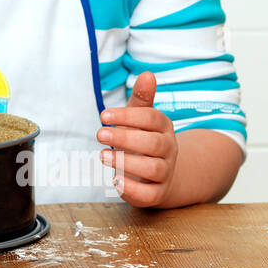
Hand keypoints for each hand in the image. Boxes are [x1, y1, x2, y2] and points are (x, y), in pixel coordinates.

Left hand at [96, 71, 177, 207]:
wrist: (159, 174)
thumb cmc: (143, 139)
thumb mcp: (140, 118)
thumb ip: (142, 99)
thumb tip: (147, 74)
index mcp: (164, 127)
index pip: (151, 118)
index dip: (127, 116)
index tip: (103, 115)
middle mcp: (168, 149)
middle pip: (153, 143)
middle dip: (125, 138)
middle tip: (99, 134)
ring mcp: (165, 172)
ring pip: (153, 168)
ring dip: (126, 162)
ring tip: (102, 155)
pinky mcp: (157, 193)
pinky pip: (150, 194)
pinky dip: (133, 189)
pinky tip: (114, 180)